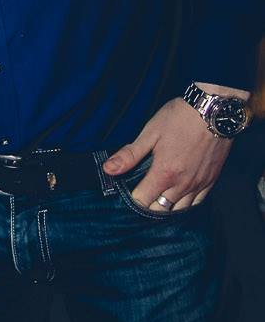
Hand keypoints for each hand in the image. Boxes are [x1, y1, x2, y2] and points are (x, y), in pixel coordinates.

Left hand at [102, 97, 230, 210]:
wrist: (213, 111)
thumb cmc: (179, 118)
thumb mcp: (150, 133)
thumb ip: (130, 155)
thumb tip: (108, 169)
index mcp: (164, 173)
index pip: (143, 201)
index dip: (132, 199)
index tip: (127, 192)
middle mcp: (182, 184)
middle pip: (160, 210)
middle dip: (147, 207)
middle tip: (140, 195)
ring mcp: (198, 184)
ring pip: (179, 210)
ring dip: (166, 208)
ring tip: (156, 199)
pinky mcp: (211, 181)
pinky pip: (197, 203)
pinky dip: (185, 204)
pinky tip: (177, 198)